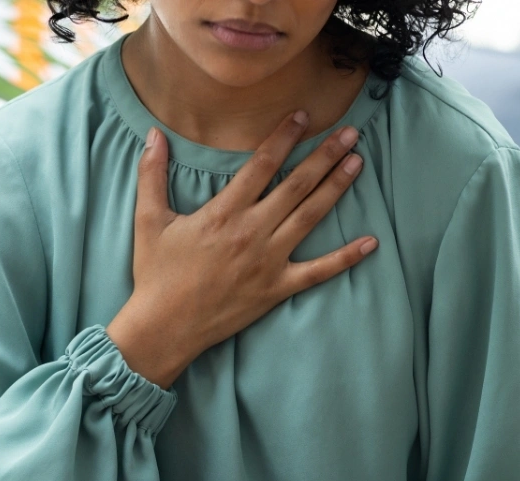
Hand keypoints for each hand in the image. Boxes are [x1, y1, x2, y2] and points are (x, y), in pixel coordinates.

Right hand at [106, 111, 377, 388]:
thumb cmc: (156, 274)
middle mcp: (252, 231)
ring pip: (310, 217)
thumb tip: (153, 135)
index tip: (303, 116)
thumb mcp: (148, 219)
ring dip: (336, 188)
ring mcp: (268, 260)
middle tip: (350, 133)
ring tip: (357, 164)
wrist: (165, 326)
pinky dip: (346, 258)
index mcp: (224, 212)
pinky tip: (371, 242)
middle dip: (325, 156)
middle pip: (297, 185)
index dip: (284, 137)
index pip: (262, 164)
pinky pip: (318, 272)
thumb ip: (152, 174)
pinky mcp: (276, 288)